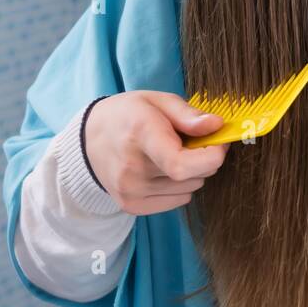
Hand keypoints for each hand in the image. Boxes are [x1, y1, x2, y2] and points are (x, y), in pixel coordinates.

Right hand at [83, 91, 228, 215]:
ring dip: (192, 173)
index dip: (211, 157)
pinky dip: (180, 186)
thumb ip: (188, 114)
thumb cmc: (127, 115)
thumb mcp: (156, 100)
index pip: (181, 164)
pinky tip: (163, 170)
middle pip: (193, 176)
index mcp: (140, 135)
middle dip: (205, 159)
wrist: (88, 139)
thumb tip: (217, 126)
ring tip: (172, 153)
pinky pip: (178, 200)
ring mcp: (130, 191)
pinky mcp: (131, 205)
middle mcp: (132, 168)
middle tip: (194, 141)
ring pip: (189, 188)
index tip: (218, 143)